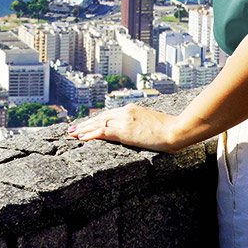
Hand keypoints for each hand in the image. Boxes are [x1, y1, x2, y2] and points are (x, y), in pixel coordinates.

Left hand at [66, 104, 183, 153]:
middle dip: (85, 124)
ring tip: (71, 134)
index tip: (87, 123)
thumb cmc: (170, 129)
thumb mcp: (152, 123)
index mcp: (132, 109)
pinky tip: (81, 138)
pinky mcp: (125, 130)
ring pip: (98, 124)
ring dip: (83, 129)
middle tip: (72, 128)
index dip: (96, 119)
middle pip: (100, 117)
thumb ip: (141, 124)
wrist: (176, 130)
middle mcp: (125, 112)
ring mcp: (124, 120)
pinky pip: (102, 132)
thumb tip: (138, 132)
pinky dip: (90, 134)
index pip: (109, 114)